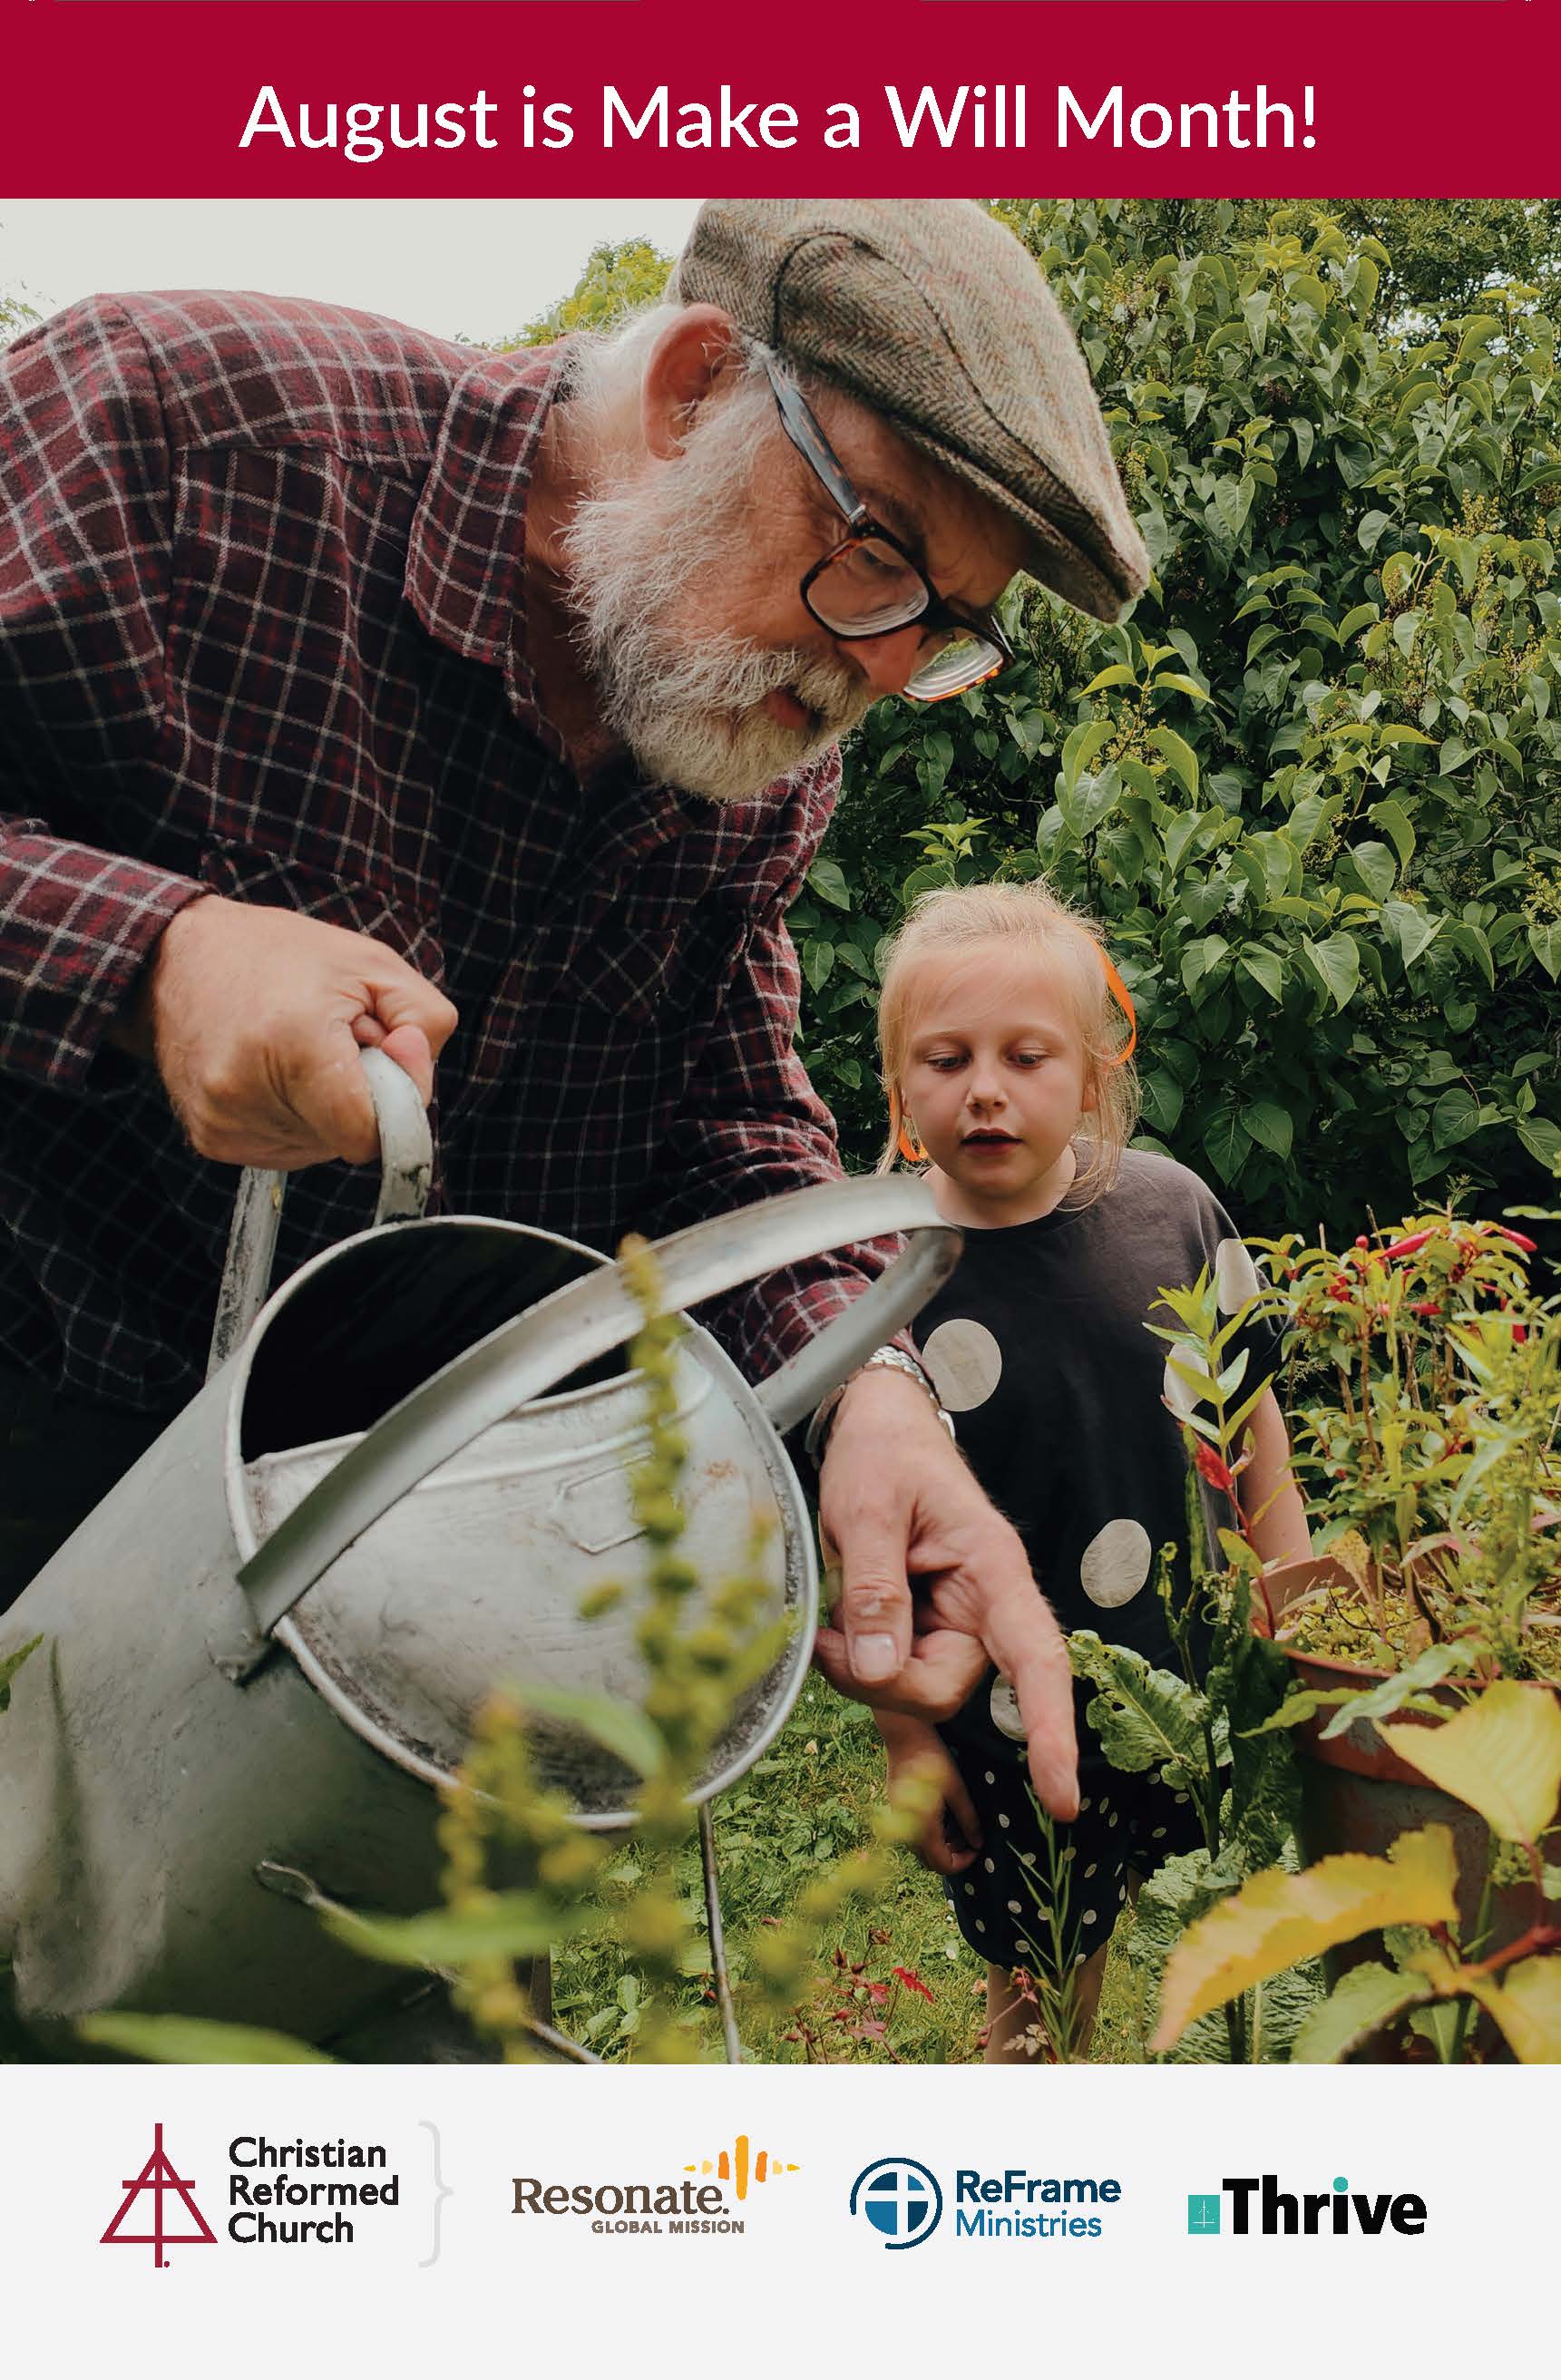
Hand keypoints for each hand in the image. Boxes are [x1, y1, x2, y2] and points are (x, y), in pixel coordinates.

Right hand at [120, 895, 457, 1165]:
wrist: (177, 958)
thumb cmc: (281, 956)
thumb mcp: (373, 964)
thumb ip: (425, 1023)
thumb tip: (416, 1081)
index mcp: (294, 1046)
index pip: (368, 1134)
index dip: (395, 1100)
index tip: (381, 1052)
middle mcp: (247, 1093)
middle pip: (348, 1139)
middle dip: (358, 1094)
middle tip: (330, 1038)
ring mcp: (223, 1123)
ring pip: (320, 1148)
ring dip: (325, 1107)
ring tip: (295, 1049)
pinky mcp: (211, 1139)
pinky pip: (286, 1149)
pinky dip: (295, 1117)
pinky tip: (271, 1071)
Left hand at [812, 1369, 1079, 1819]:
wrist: (878, 1428)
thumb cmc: (882, 1455)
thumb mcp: (866, 1508)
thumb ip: (873, 1587)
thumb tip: (875, 1669)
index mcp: (993, 1568)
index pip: (1036, 1659)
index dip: (1050, 1730)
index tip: (1062, 1798)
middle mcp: (986, 1605)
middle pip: (945, 1687)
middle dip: (880, 1681)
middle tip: (823, 1638)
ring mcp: (956, 1622)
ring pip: (915, 1688)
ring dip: (862, 1669)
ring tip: (829, 1615)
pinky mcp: (926, 1630)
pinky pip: (898, 1673)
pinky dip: (860, 1665)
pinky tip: (836, 1632)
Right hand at [876, 1713, 981, 1876]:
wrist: (904, 1733)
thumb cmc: (934, 1759)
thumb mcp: (957, 1790)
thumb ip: (968, 1819)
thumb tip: (978, 1842)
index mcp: (922, 1828)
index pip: (942, 1865)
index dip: (963, 1863)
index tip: (978, 1849)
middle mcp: (906, 1828)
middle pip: (931, 1859)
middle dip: (954, 1853)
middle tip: (972, 1836)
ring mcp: (898, 1817)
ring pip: (922, 1846)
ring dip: (943, 1843)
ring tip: (962, 1823)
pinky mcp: (896, 1807)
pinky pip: (915, 1830)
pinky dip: (932, 1830)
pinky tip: (945, 1813)